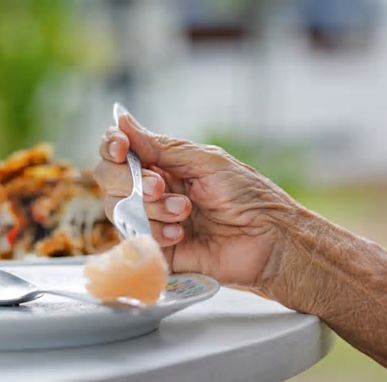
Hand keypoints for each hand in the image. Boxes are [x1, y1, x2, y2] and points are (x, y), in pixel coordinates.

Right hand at [94, 112, 299, 287]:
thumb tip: (122, 120)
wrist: (269, 238)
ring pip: (119, 208)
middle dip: (130, 180)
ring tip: (185, 212)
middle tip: (161, 187)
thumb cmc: (247, 195)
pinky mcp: (159, 249)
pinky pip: (135, 239)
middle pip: (110, 179)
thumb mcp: (206, 161)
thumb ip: (162, 147)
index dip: (112, 146)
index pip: (122, 151)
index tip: (120, 148)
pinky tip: (181, 234)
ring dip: (150, 208)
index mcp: (168, 164)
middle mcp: (156, 190)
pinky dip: (154, 232)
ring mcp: (155, 220)